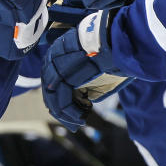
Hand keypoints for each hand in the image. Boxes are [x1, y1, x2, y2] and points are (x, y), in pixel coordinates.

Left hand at [41, 9, 131, 131]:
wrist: (114, 40)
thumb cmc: (110, 52)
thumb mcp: (96, 69)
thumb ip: (86, 82)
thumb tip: (85, 97)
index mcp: (58, 53)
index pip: (52, 81)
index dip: (61, 98)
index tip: (73, 110)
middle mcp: (52, 59)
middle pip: (50, 92)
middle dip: (61, 111)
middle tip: (74, 124)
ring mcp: (54, 68)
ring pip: (54, 98)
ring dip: (67, 115)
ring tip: (79, 122)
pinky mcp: (61, 77)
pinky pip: (61, 100)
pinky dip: (70, 113)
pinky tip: (81, 119)